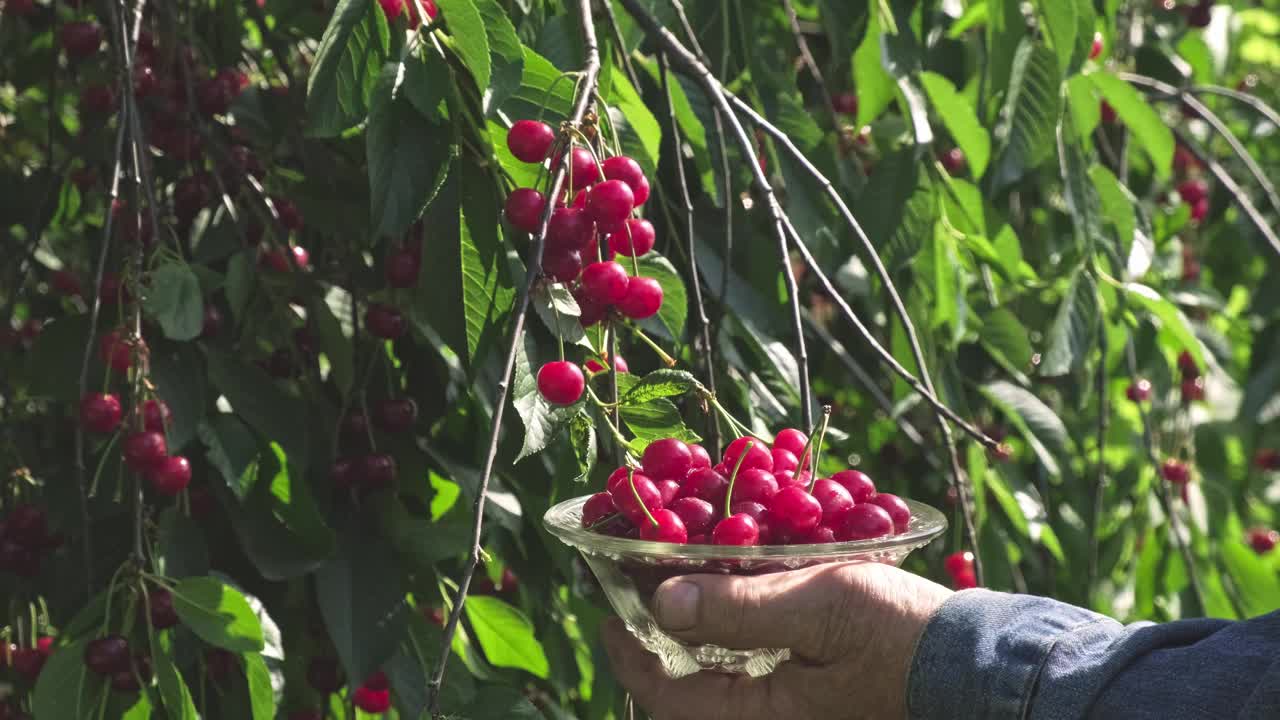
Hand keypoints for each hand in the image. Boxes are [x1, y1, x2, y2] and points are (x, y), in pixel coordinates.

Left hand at [602, 562, 951, 719]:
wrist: (980, 668)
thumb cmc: (904, 637)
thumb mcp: (822, 608)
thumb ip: (740, 608)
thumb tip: (663, 602)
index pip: (667, 696)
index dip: (628, 652)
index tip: (607, 611)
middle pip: (687, 697)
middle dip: (656, 649)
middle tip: (637, 600)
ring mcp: (794, 717)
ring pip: (719, 690)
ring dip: (692, 648)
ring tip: (678, 600)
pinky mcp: (815, 705)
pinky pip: (755, 685)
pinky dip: (734, 650)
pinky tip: (736, 614)